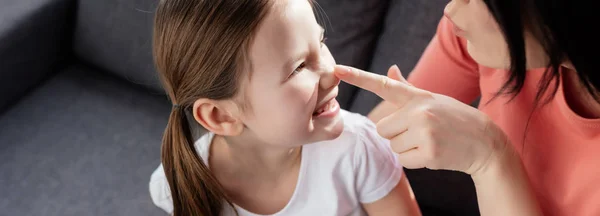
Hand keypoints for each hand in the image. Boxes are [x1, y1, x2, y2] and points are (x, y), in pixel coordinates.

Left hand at [335, 65, 509, 174]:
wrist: (485, 142)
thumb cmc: (454, 119)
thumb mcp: (432, 99)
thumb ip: (407, 88)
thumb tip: (391, 69)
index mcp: (418, 96)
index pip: (383, 84)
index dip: (358, 77)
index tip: (337, 70)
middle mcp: (419, 110)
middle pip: (382, 128)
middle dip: (396, 134)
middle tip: (419, 133)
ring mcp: (424, 131)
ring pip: (392, 146)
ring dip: (406, 148)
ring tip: (429, 142)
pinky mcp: (429, 152)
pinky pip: (403, 160)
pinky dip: (414, 160)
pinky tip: (432, 153)